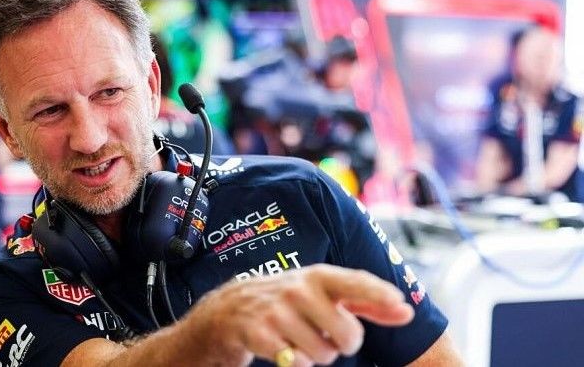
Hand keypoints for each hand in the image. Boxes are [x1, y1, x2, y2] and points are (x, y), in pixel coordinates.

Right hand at [181, 264, 413, 366]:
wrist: (227, 310)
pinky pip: (297, 363)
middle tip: (323, 334)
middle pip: (347, 335)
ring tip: (298, 340)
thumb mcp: (321, 294)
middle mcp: (298, 289)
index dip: (379, 295)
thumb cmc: (286, 302)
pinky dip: (295, 363)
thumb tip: (406, 311)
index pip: (355, 283)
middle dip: (341, 345)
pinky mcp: (260, 334)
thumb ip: (365, 302)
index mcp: (317, 276)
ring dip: (316, 356)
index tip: (401, 305)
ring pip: (324, 355)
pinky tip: (282, 349)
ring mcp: (278, 311)